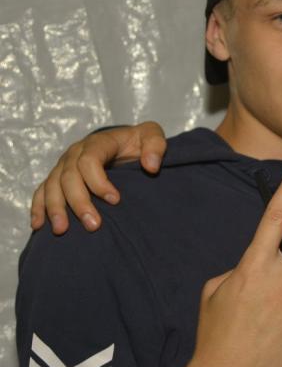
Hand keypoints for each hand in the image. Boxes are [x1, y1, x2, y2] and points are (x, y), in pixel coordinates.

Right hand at [31, 122, 165, 233]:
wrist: (127, 143)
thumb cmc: (139, 142)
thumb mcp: (152, 135)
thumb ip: (156, 146)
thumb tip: (151, 166)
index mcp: (98, 142)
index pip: (89, 160)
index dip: (99, 181)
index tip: (116, 200)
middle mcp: (75, 152)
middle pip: (69, 177)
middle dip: (79, 202)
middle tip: (93, 225)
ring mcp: (64, 166)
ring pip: (52, 186)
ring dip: (55, 209)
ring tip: (62, 230)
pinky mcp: (58, 178)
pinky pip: (42, 191)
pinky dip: (39, 207)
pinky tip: (39, 225)